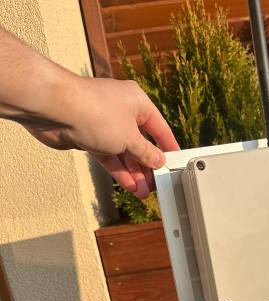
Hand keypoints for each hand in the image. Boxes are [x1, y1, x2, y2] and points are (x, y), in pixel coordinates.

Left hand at [26, 77, 179, 198]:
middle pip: (140, 142)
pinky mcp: (89, 136)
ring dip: (133, 172)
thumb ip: (146, 153)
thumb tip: (158, 160)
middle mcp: (121, 110)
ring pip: (124, 152)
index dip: (167, 146)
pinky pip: (109, 156)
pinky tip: (128, 185)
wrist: (55, 110)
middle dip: (147, 166)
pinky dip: (118, 170)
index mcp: (137, 102)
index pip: (159, 127)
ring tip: (143, 191)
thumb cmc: (95, 112)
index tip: (175, 161)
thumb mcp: (130, 138)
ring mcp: (104, 124)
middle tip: (155, 183)